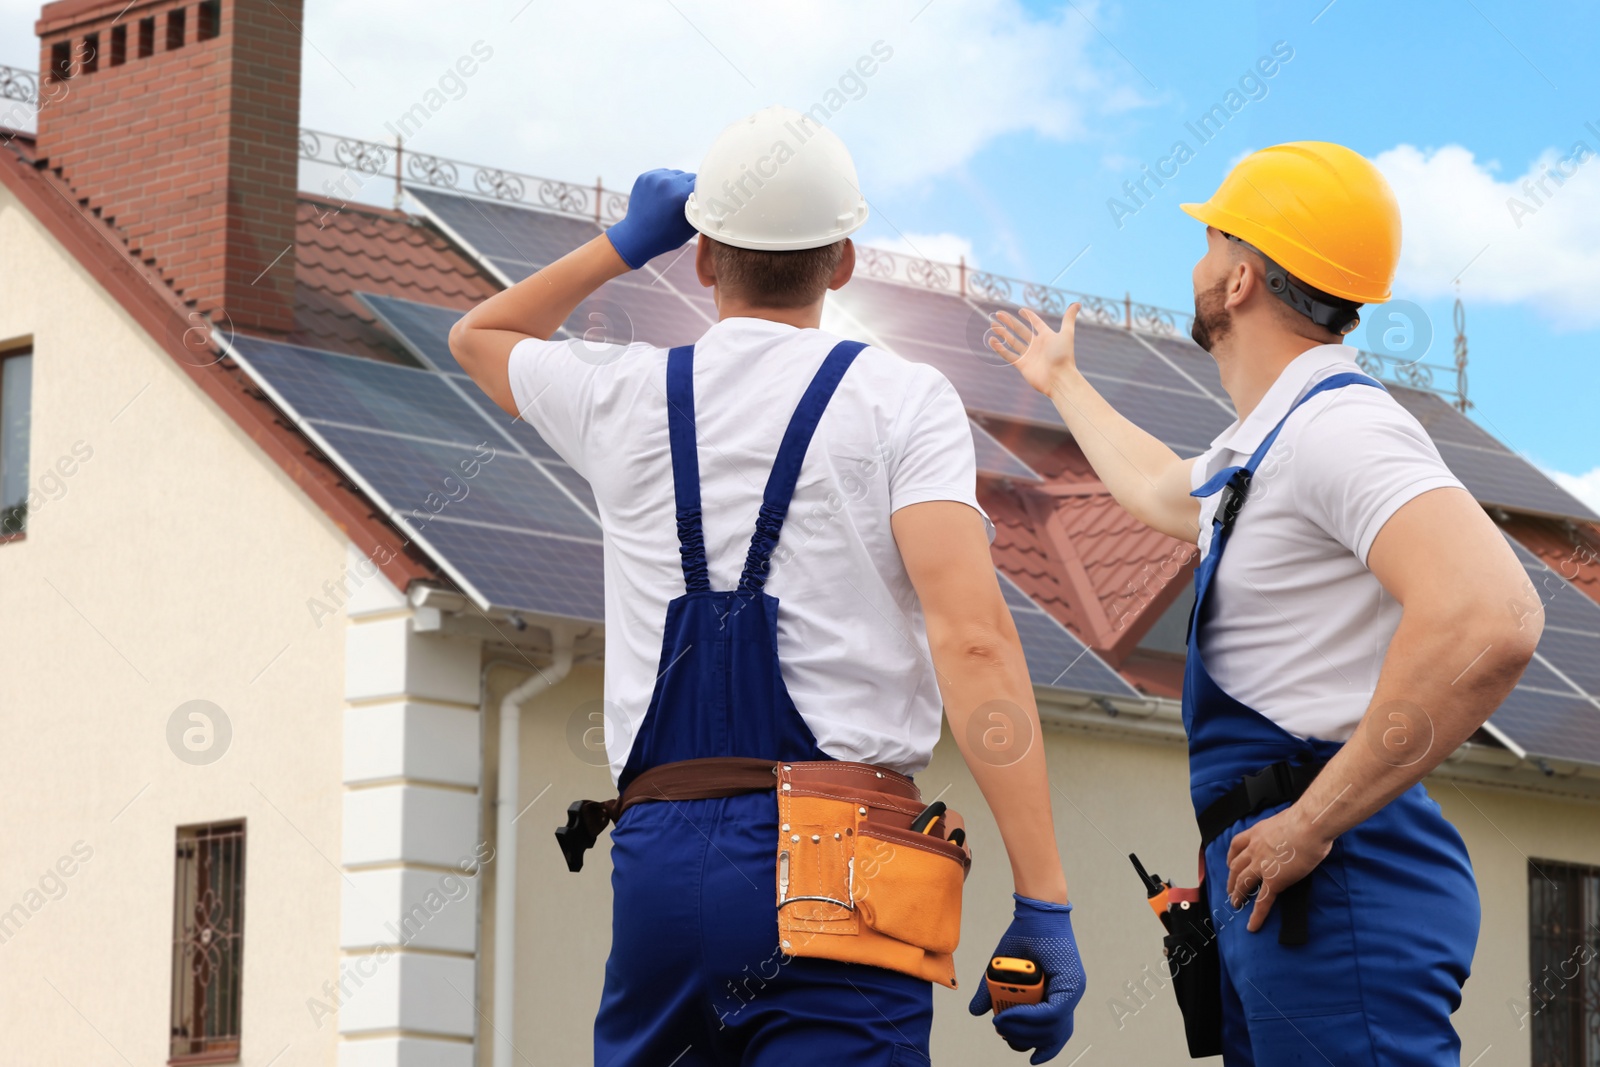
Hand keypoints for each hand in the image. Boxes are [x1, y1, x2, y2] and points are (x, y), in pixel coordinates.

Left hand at [605, 168, 697, 268]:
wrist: (637, 237)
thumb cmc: (667, 236)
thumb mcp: (691, 227)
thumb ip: (703, 209)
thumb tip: (713, 199)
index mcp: (680, 194)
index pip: (701, 182)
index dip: (702, 191)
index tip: (701, 198)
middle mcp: (667, 182)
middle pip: (689, 176)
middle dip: (689, 187)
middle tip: (685, 201)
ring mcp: (654, 178)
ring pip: (675, 173)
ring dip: (677, 183)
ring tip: (672, 199)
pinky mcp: (644, 177)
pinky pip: (662, 174)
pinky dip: (664, 182)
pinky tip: (662, 196)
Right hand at [967, 895, 1084, 1063]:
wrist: (1035, 912)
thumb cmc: (1023, 938)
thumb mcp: (1001, 970)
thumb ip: (990, 992)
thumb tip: (977, 1012)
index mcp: (1057, 995)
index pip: (1054, 1032)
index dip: (1044, 1048)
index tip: (1030, 1059)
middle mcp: (1069, 995)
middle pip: (1052, 1034)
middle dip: (1025, 1040)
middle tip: (1003, 1034)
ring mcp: (1072, 990)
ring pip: (1051, 1026)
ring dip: (1023, 1030)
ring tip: (1000, 1023)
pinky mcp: (1070, 983)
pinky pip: (1051, 1011)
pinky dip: (1028, 1016)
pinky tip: (1009, 1015)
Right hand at [987, 305, 1082, 398]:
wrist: (1059, 378)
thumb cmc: (1064, 356)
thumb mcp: (1066, 333)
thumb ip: (1069, 318)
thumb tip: (1078, 303)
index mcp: (1047, 336)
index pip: (1036, 323)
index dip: (1029, 316)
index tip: (1021, 310)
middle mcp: (1037, 345)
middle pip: (1021, 330)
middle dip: (1009, 322)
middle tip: (998, 314)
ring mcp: (1029, 355)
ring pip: (1012, 341)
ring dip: (1002, 333)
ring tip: (993, 325)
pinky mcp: (1022, 365)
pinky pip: (1008, 355)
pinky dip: (1000, 348)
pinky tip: (992, 340)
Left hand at [1225, 803, 1334, 932]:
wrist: (1310, 825)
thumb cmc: (1307, 820)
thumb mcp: (1288, 821)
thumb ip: (1285, 830)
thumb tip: (1295, 833)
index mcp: (1257, 832)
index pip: (1237, 845)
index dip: (1231, 856)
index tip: (1229, 863)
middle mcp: (1255, 849)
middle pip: (1236, 866)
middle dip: (1232, 879)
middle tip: (1231, 890)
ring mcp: (1262, 865)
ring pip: (1243, 883)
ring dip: (1238, 894)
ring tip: (1236, 904)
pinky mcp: (1274, 880)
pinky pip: (1263, 901)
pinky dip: (1256, 915)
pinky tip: (1252, 926)